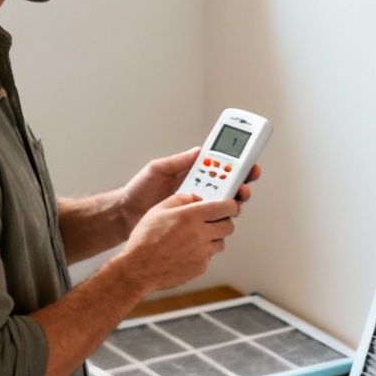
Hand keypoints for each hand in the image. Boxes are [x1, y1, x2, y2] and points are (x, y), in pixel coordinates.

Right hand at [113, 192, 239, 294]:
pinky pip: (209, 257)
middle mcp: (200, 233)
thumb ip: (180, 199)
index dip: (231, 205)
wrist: (138, 269)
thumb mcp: (158, 210)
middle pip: (229, 226)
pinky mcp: (200, 267)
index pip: (226, 207)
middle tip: (214, 221)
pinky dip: (202, 253)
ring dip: (213, 238)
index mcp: (191, 215)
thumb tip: (195, 198)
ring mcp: (202, 252)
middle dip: (224, 222)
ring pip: (220, 243)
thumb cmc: (144, 239)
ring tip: (195, 238)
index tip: (229, 205)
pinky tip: (186, 251)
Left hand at [121, 149, 262, 227]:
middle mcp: (200, 191)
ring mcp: (198, 208)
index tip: (250, 158)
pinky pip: (213, 223)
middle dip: (243, 182)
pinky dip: (221, 220)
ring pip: (225, 205)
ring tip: (234, 198)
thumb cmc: (139, 190)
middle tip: (246, 181)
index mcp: (193, 174)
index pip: (221, 167)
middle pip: (230, 186)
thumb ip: (177, 160)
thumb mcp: (157, 169)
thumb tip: (198, 151)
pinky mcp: (194, 224)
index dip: (238, 163)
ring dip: (234, 201)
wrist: (126, 214)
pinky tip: (222, 217)